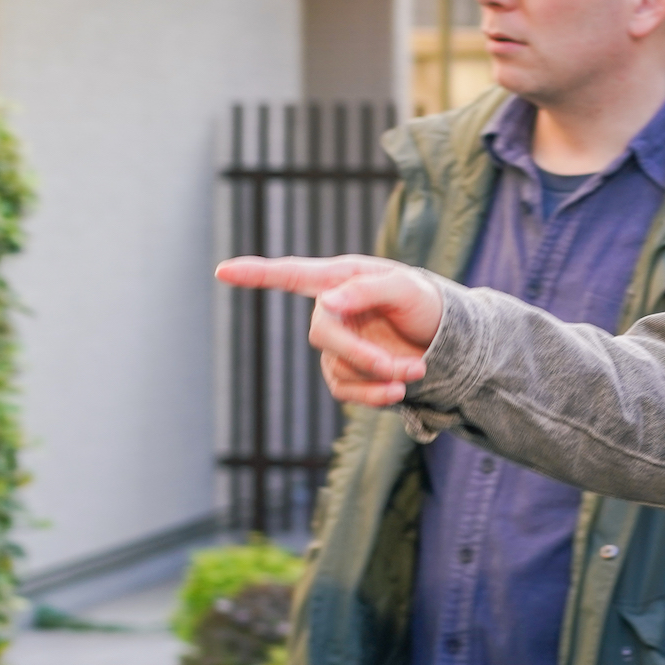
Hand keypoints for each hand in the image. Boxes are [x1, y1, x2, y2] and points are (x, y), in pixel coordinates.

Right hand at [214, 254, 440, 407]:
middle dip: (363, 354)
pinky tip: (399, 389)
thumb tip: (326, 302)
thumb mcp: (405, 288)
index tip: (222, 270)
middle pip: (323, 334)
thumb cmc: (423, 302)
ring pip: (338, 367)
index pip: (292, 274)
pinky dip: (374, 394)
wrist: (443, 341)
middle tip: (405, 368)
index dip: (256, 274)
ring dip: (379, 375)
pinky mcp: (344, 372)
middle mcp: (332, 309)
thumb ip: (366, 290)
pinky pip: (345, 389)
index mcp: (341, 278)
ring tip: (416, 370)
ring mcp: (335, 343)